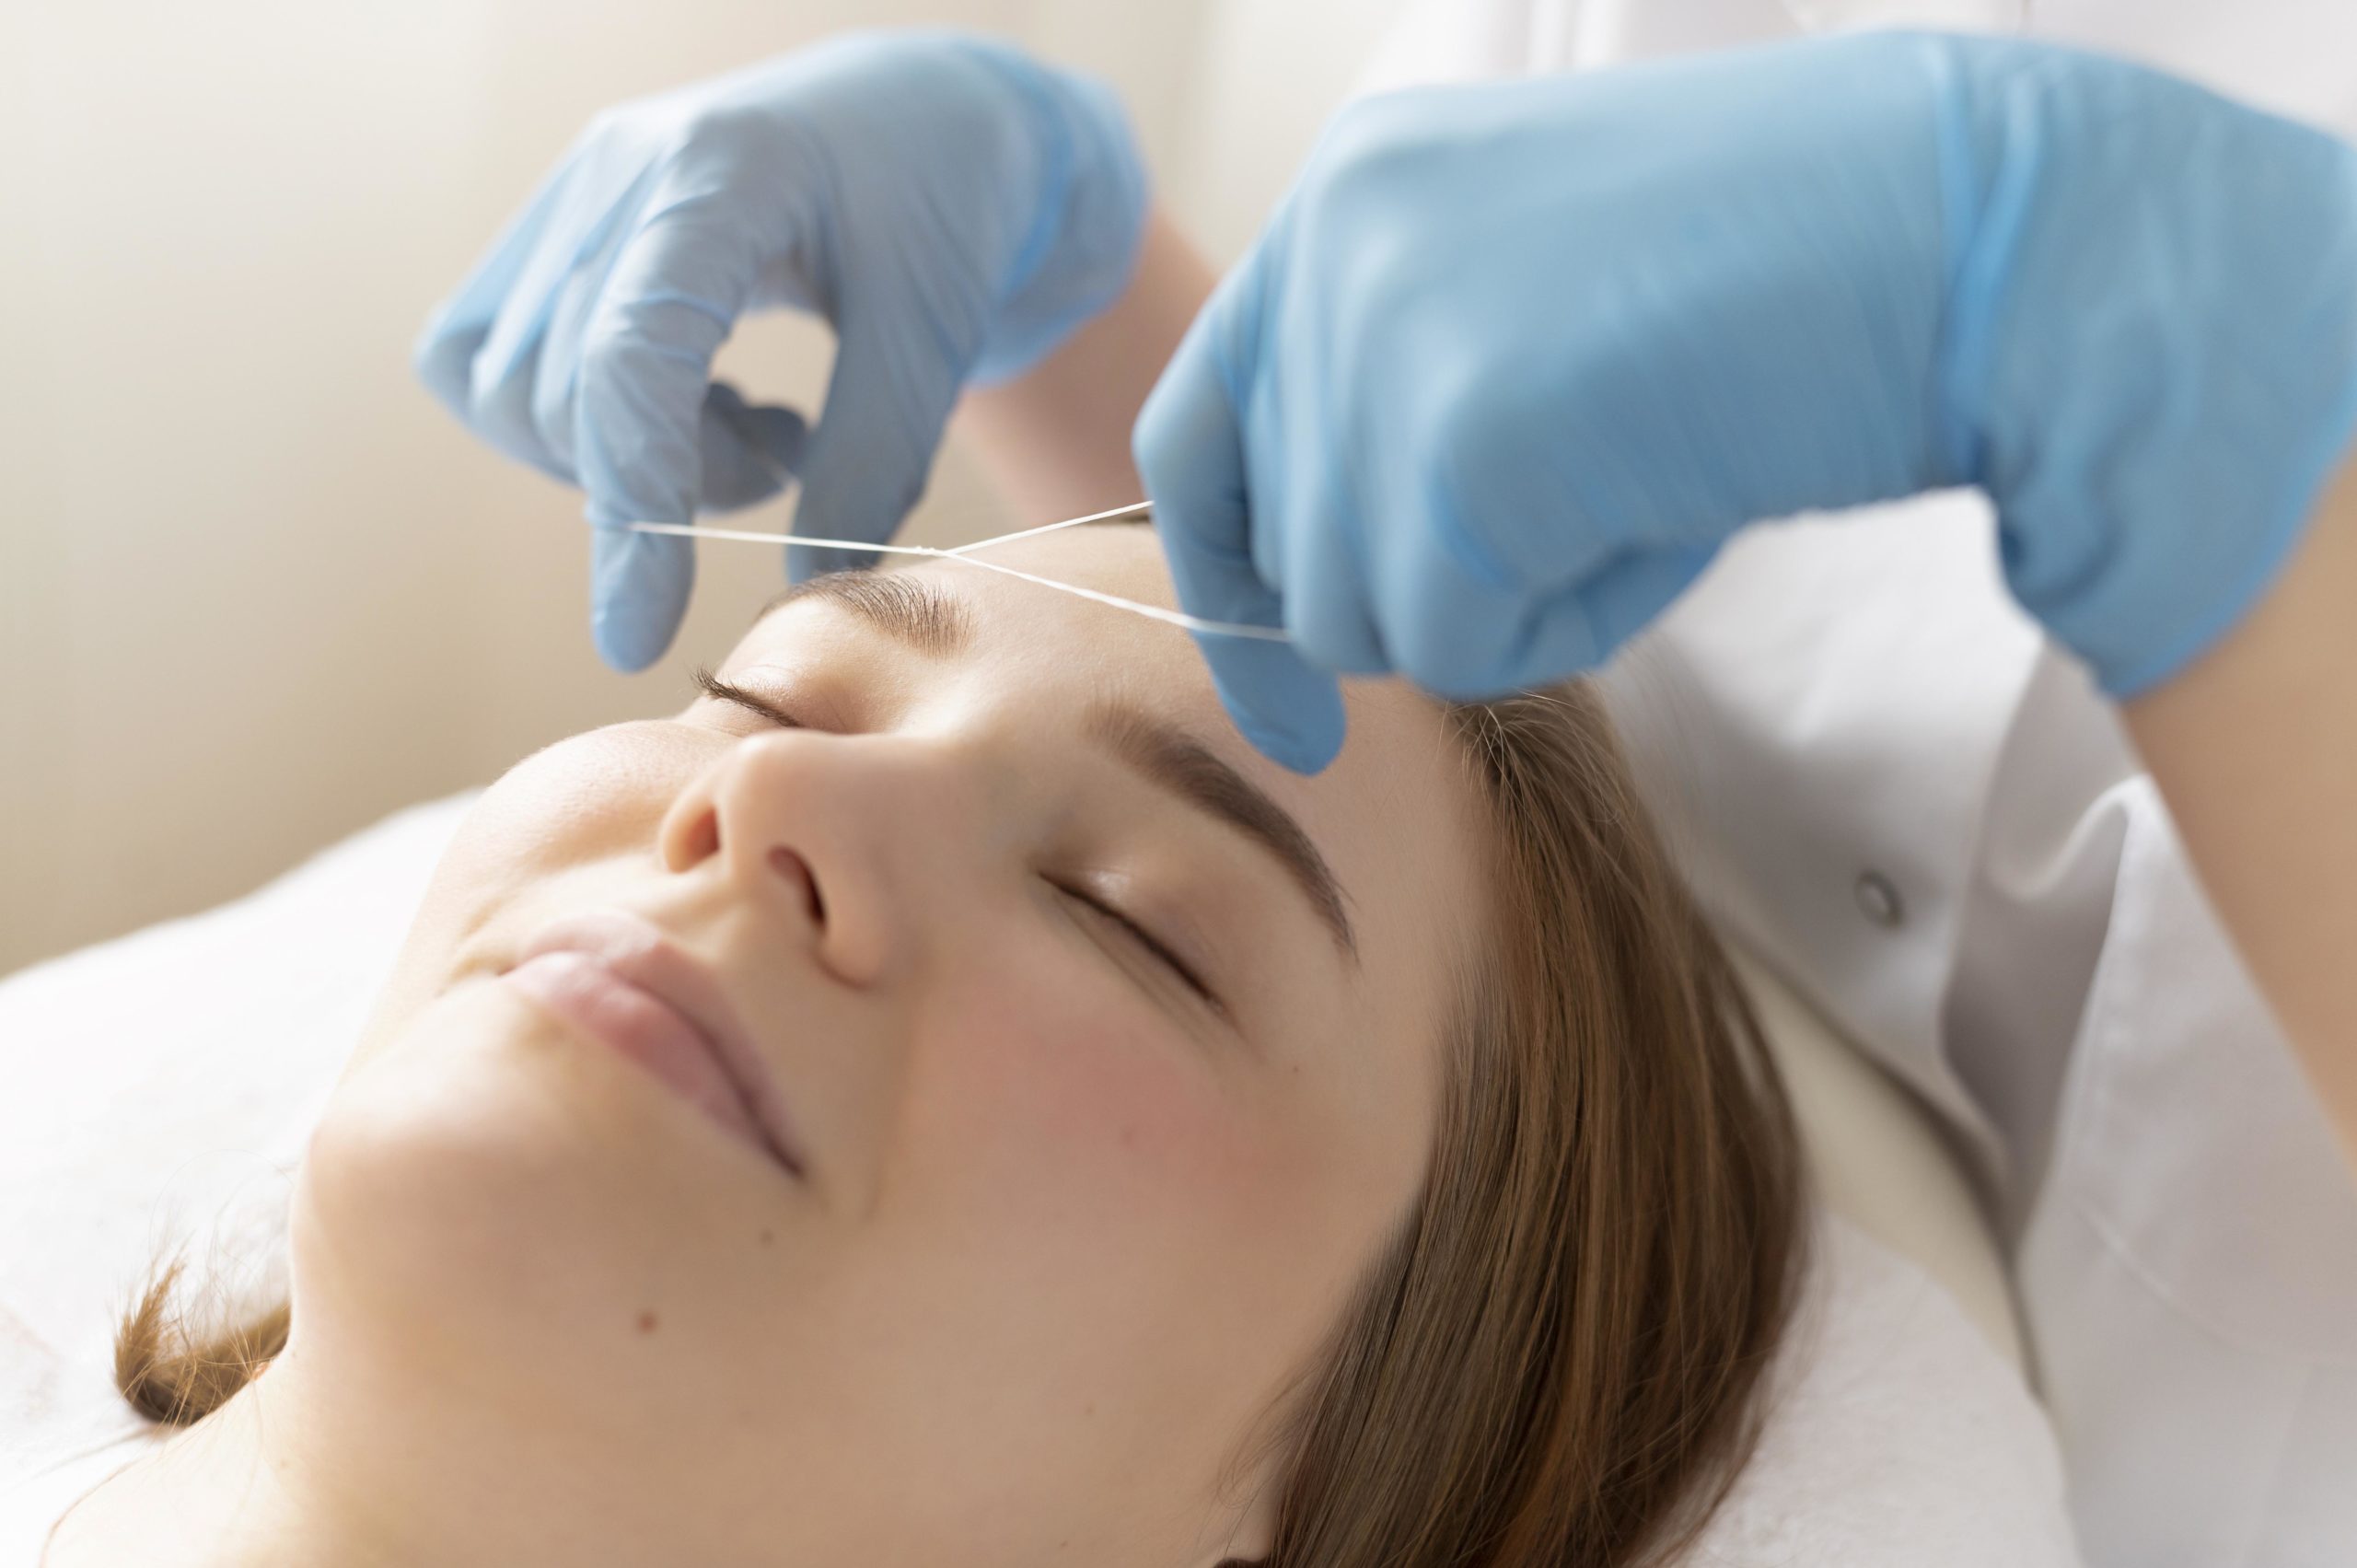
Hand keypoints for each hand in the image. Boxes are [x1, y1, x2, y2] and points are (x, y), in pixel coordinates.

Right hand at [416, 32, 1146, 669]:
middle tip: (785, 461)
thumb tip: (800, 587)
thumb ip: (873, 462)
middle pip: (567, 394)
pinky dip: (583, 425)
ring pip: (517, 391)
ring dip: (632, 457)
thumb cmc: (949, 205)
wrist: (928, 119)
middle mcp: (621, 170)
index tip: (639, 636)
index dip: (630, 509)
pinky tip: (691, 400)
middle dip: (670, 483)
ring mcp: (574, 193)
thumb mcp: (936, 334)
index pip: (630, 357)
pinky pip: (494, 366)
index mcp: (725, 173)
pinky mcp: (554, 230)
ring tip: (755, 425)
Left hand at [1136, 32, 2356, 771]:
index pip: (1199, 429)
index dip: (1230, 580)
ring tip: (1639, 488)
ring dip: (1510, 609)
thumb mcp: (1530, 307)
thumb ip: (1391, 403)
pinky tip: (1666, 514)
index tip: (1291, 708)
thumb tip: (1306, 591)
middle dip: (1429, 596)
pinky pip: (1458, 645)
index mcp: (1348, 192)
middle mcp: (1333, 242)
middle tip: (1593, 512)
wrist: (1960, 236)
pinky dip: (1572, 625)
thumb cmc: (1773, 289)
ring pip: (1363, 620)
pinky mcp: (1458, 439)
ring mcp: (1385, 333)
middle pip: (1290, 558)